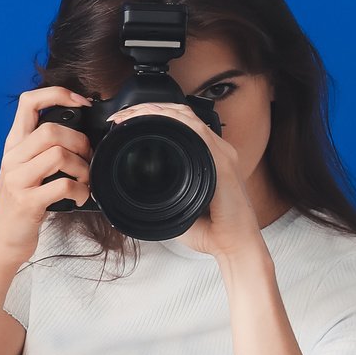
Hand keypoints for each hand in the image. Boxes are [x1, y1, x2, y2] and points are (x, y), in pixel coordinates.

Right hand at [0, 87, 91, 263]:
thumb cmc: (18, 204)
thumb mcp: (24, 170)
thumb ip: (41, 150)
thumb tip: (79, 134)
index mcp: (13, 145)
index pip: (28, 102)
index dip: (58, 94)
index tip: (81, 103)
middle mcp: (12, 158)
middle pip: (51, 129)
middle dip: (80, 141)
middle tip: (87, 157)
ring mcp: (17, 179)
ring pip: (59, 154)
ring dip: (83, 167)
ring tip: (84, 179)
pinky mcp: (27, 201)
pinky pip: (63, 185)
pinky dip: (81, 191)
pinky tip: (80, 197)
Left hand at [119, 101, 263, 261]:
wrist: (234, 246)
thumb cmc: (210, 230)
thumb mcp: (176, 207)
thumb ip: (159, 196)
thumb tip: (129, 196)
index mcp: (207, 157)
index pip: (180, 124)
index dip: (152, 116)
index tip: (124, 122)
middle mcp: (216, 151)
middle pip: (181, 115)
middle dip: (148, 108)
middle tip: (121, 116)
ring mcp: (221, 154)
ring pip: (187, 117)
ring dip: (156, 109)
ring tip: (130, 113)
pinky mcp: (223, 162)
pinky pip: (198, 131)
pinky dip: (174, 119)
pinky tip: (155, 116)